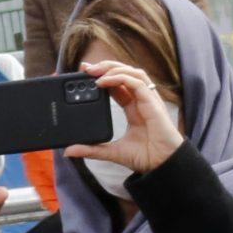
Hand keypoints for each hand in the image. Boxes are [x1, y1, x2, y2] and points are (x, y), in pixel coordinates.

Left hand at [65, 61, 183, 175]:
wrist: (163, 165)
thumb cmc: (146, 157)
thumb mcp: (112, 151)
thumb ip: (92, 149)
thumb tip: (69, 151)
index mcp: (133, 108)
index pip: (118, 84)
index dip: (102, 76)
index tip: (85, 73)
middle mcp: (141, 101)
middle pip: (125, 73)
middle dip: (106, 67)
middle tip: (85, 67)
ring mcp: (148, 100)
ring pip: (133, 72)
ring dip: (113, 68)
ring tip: (94, 71)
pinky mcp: (153, 103)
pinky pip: (137, 83)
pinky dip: (120, 78)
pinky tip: (104, 82)